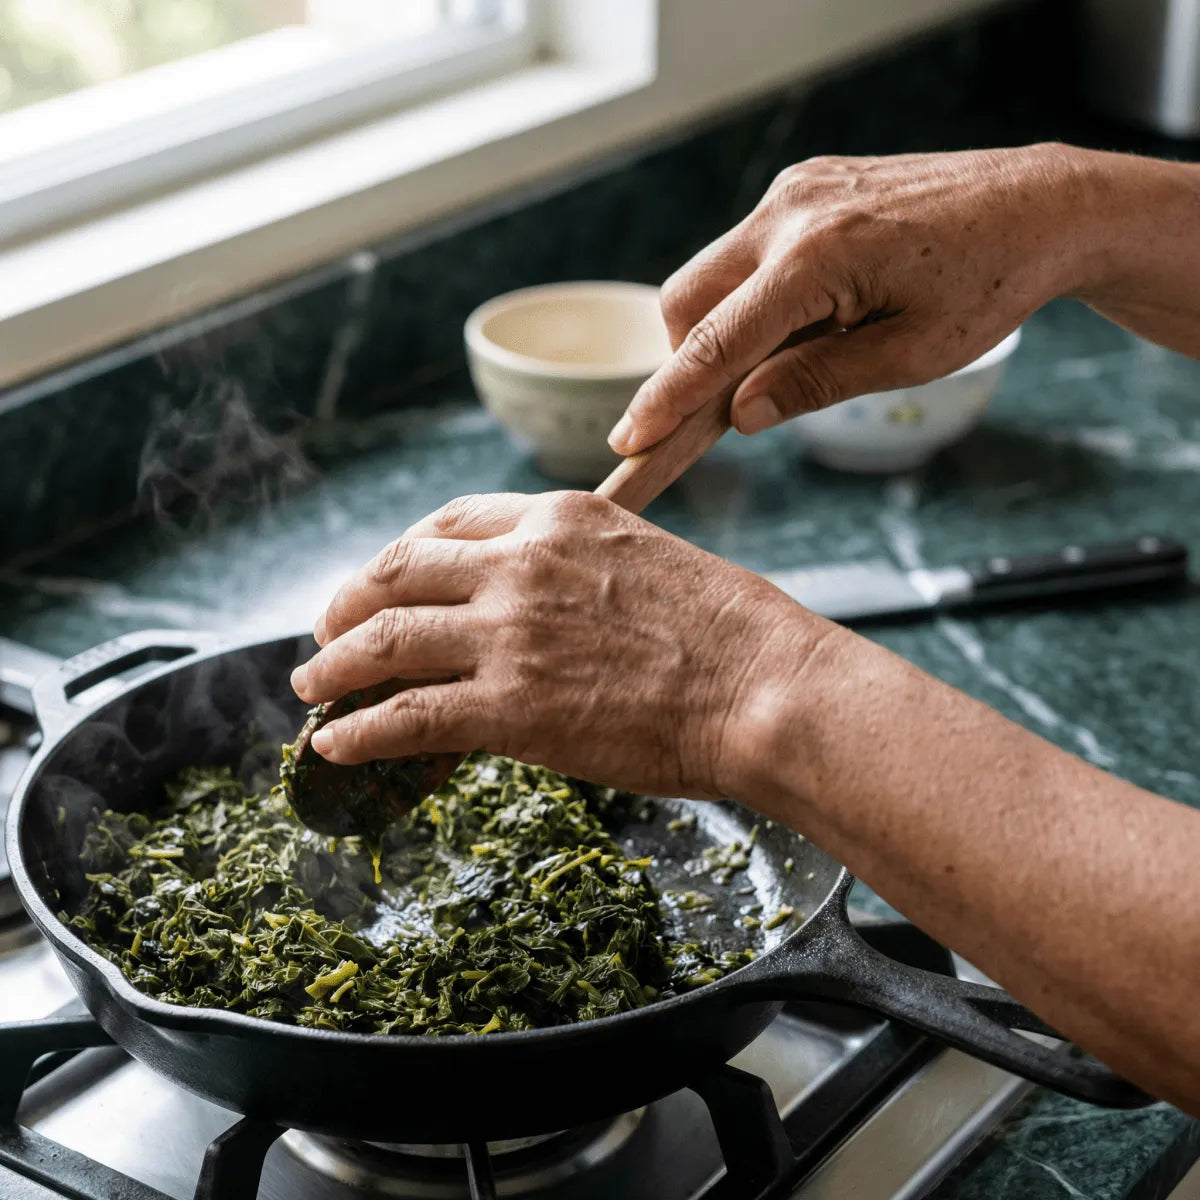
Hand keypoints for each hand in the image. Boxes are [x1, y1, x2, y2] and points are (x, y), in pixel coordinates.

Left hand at [290, 492, 829, 799]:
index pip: (450, 522)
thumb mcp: (648, 561)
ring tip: (310, 689)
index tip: (383, 580)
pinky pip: (406, 716)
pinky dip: (360, 731)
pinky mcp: (508, 707)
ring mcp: (509, 634)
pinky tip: (336, 746)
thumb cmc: (732, 632)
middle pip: (398, 571)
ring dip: (335, 666)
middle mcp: (521, 564)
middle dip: (348, 602)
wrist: (764, 686)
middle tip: (327, 631)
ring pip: (385, 640)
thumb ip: (580, 572)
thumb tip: (542, 613)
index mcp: (560, 517)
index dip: (401, 554)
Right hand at [609, 143, 1089, 453]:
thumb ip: (815, 383)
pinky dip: (754, 296)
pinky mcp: (804, 185)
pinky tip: (815, 313)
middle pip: (685, 302)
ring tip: (804, 348)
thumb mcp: (909, 355)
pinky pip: (745, 252)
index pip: (714, 343)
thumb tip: (741, 416)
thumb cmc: (988, 284)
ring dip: (724, 327)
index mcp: (818, 257)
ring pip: (708, 276)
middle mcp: (790, 212)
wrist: (1041, 204)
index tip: (627, 441)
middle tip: (739, 401)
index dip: (667, 399)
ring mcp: (793, 191)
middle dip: (691, 360)